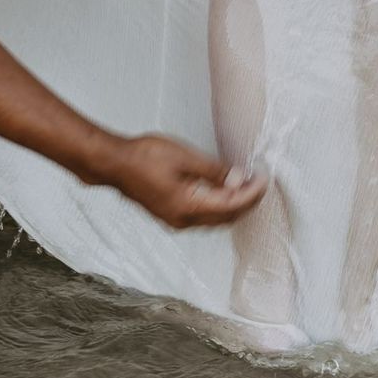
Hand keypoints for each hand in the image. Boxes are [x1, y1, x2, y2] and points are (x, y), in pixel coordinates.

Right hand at [92, 134, 268, 228]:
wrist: (114, 164)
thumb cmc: (143, 157)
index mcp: (189, 207)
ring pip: (215, 220)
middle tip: (260, 181)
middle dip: (247, 201)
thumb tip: (238, 179)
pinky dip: (217, 206)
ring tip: (245, 185)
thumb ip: (213, 171)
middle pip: (226, 218)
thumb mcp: (185, 157)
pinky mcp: (169, 215)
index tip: (264, 178)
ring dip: (233, 205)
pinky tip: (221, 191)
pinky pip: (202, 217)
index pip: (232, 205)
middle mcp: (183, 220)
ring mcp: (175, 220)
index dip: (252, 193)